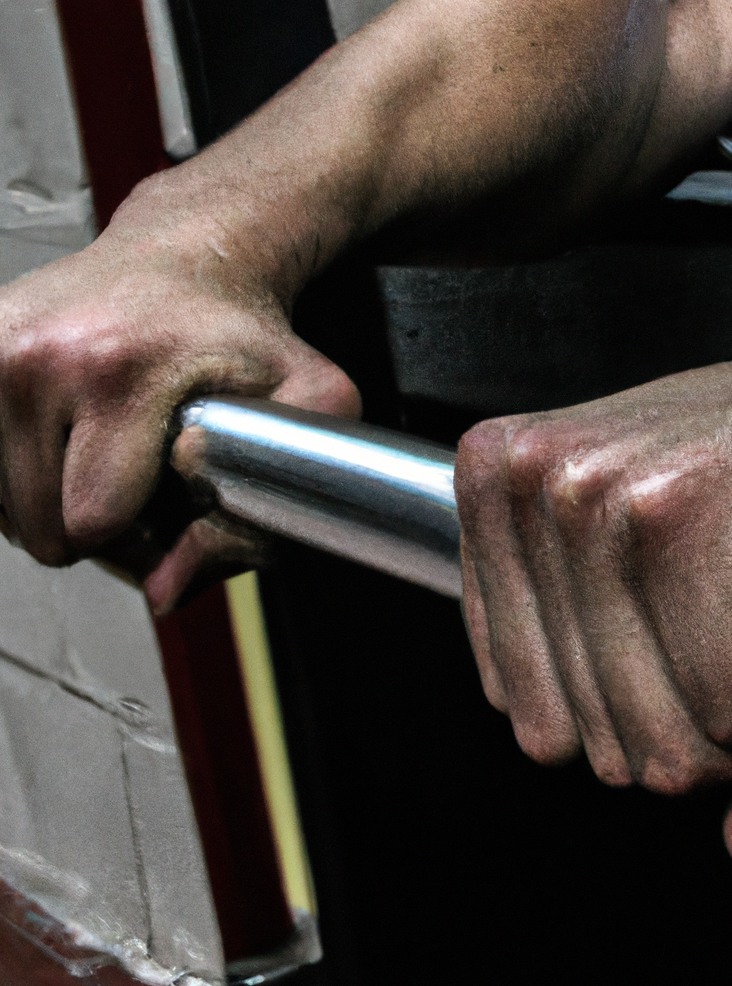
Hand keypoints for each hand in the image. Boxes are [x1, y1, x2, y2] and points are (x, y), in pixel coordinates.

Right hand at [0, 179, 359, 611]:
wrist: (188, 253)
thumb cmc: (247, 333)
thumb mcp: (307, 407)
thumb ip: (255, 518)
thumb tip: (165, 592)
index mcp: (119, 373)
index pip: (93, 522)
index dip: (139, 542)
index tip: (169, 515)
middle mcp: (39, 356)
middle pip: (41, 526)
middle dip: (96, 530)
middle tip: (141, 490)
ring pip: (0, 506)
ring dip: (54, 502)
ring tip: (108, 460)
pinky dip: (20, 474)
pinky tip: (71, 443)